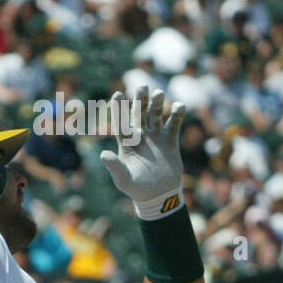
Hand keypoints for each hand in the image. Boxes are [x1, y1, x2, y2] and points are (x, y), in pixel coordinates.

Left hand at [100, 88, 185, 219]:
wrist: (157, 195)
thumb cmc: (136, 189)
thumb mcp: (123, 179)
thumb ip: (114, 166)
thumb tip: (103, 154)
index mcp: (126, 143)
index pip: (121, 123)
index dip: (119, 109)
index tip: (117, 94)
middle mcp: (140, 136)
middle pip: (139, 114)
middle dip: (140, 101)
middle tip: (142, 86)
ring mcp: (155, 137)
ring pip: (156, 115)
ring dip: (157, 104)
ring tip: (159, 95)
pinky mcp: (170, 140)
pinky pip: (173, 124)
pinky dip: (177, 115)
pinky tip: (179, 106)